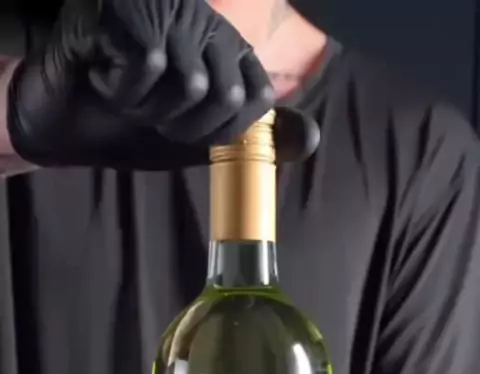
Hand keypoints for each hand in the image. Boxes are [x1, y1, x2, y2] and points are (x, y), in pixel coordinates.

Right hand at [7, 0, 319, 169]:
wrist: (58, 123)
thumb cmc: (126, 128)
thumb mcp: (199, 141)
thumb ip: (252, 139)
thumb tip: (310, 140)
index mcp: (223, 49)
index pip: (258, 95)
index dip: (222, 129)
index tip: (182, 130)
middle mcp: (200, 23)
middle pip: (225, 94)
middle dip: (182, 126)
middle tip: (148, 117)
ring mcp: (163, 11)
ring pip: (187, 83)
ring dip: (148, 111)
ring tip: (123, 95)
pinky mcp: (123, 11)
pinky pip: (147, 67)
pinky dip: (122, 91)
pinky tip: (103, 76)